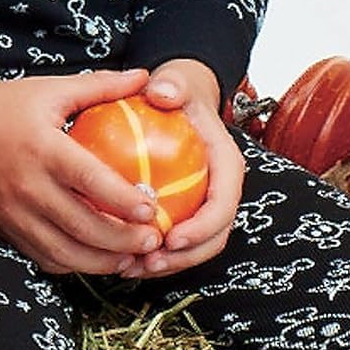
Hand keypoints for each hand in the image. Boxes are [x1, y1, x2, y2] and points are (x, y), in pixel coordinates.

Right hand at [0, 68, 164, 274]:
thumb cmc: (0, 105)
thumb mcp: (47, 89)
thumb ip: (98, 86)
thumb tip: (145, 78)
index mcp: (42, 148)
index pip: (91, 181)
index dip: (126, 201)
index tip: (153, 208)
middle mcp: (28, 185)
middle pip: (85, 227)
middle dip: (126, 241)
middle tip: (155, 240)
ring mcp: (16, 213)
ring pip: (69, 253)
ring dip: (106, 262)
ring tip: (133, 256)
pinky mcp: (7, 229)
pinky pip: (47, 259)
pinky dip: (77, 265)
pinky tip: (97, 258)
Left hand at [120, 59, 242, 277]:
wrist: (177, 95)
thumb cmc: (177, 90)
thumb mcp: (178, 82)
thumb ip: (173, 84)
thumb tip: (161, 92)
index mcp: (226, 166)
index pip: (224, 205)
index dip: (203, 228)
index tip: (172, 238)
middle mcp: (220, 190)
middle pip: (212, 236)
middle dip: (184, 256)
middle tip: (148, 261)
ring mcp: (202, 202)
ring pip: (194, 245)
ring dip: (167, 261)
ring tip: (133, 267)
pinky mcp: (184, 208)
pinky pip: (173, 236)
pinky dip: (152, 249)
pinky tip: (122, 254)